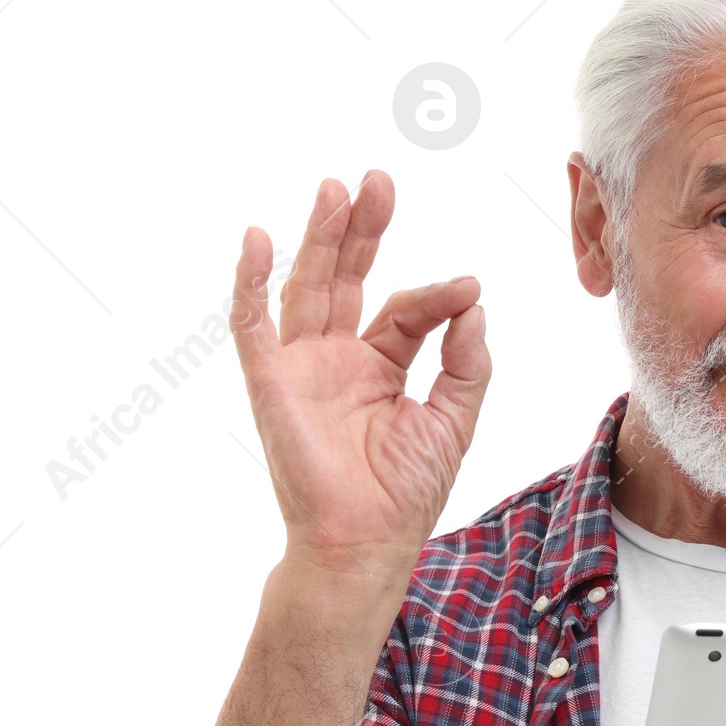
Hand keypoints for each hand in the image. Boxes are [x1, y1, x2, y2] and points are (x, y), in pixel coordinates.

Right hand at [230, 170, 489, 596]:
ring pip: (308, 288)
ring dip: (319, 238)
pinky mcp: (270, 383)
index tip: (466, 288)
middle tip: (379, 182)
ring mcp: (302, 367)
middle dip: (363, 230)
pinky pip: (252, 325)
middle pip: (348, 278)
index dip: (435, 296)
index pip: (406, 312)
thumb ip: (465, 362)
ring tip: (337, 190)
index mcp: (380, 367)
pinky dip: (251, 282)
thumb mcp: (452, 420)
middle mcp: (338, 359)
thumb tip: (474, 303)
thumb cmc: (406, 494)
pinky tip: (259, 240)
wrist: (364, 542)